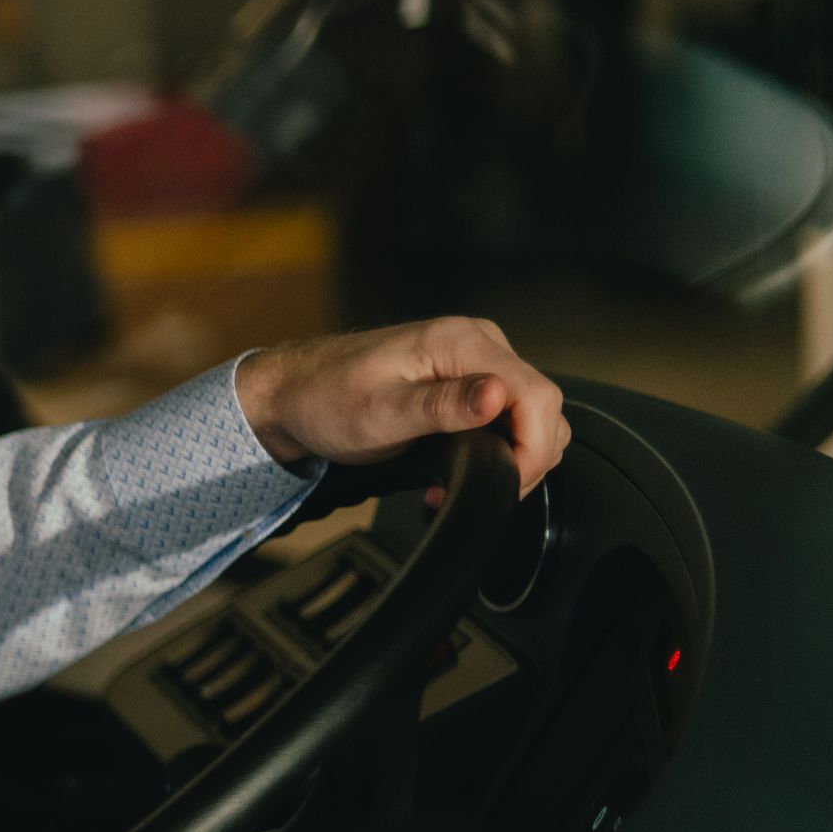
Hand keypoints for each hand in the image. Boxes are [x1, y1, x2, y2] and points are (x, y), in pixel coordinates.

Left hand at [234, 319, 568, 495]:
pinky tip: (464, 467)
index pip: (537, 394)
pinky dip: (498, 447)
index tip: (508, 481)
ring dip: (513, 456)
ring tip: (466, 481)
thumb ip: (442, 406)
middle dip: (527, 457)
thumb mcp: (380, 412)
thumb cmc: (324, 400)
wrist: (290, 395)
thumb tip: (497, 397)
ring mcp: (474, 361)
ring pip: (530, 414)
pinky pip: (505, 416)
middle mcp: (477, 343)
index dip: (534, 446)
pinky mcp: (464, 381)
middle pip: (542, 406)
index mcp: (461, 341)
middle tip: (487, 489)